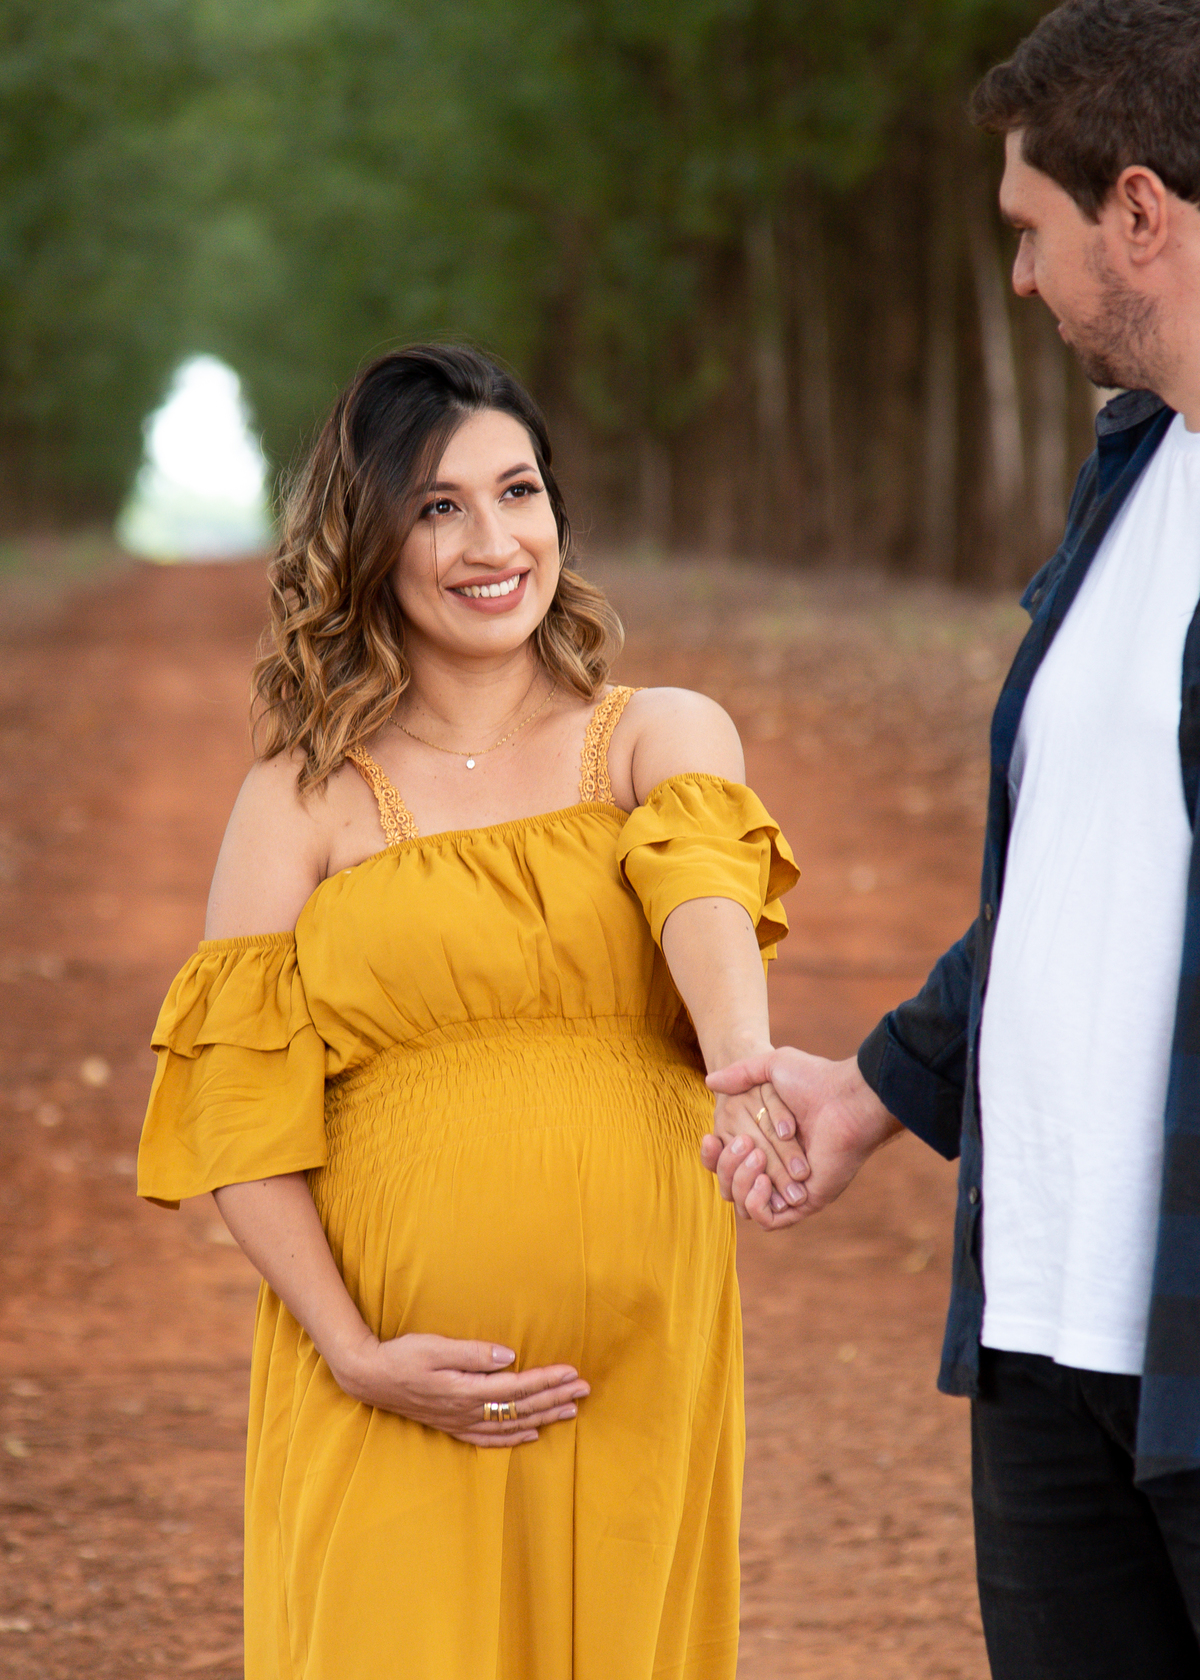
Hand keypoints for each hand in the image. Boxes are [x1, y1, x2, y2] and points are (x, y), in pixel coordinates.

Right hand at [332, 1331, 589, 1446]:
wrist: (369, 1377)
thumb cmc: (402, 1355)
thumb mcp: (435, 1347)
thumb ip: (472, 1353)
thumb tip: (509, 1357)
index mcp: (466, 1390)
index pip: (517, 1387)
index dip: (547, 1380)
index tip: (572, 1373)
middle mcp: (467, 1411)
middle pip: (521, 1407)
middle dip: (555, 1398)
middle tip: (584, 1390)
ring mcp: (460, 1422)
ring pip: (511, 1424)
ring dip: (543, 1417)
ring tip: (570, 1410)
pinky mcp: (452, 1425)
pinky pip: (490, 1438)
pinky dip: (514, 1438)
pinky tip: (531, 1434)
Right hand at [701, 1049, 901, 1230]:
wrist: (846, 1099)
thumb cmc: (815, 1081)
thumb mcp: (772, 1066)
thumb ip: (740, 1073)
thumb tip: (709, 1082)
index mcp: (763, 1143)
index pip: (723, 1162)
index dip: (712, 1156)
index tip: (711, 1137)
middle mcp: (773, 1168)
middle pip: (729, 1184)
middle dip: (728, 1165)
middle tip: (745, 1142)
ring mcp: (787, 1188)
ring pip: (743, 1204)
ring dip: (740, 1182)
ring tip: (757, 1156)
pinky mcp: (803, 1203)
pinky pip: (768, 1221)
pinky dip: (756, 1204)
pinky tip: (764, 1180)